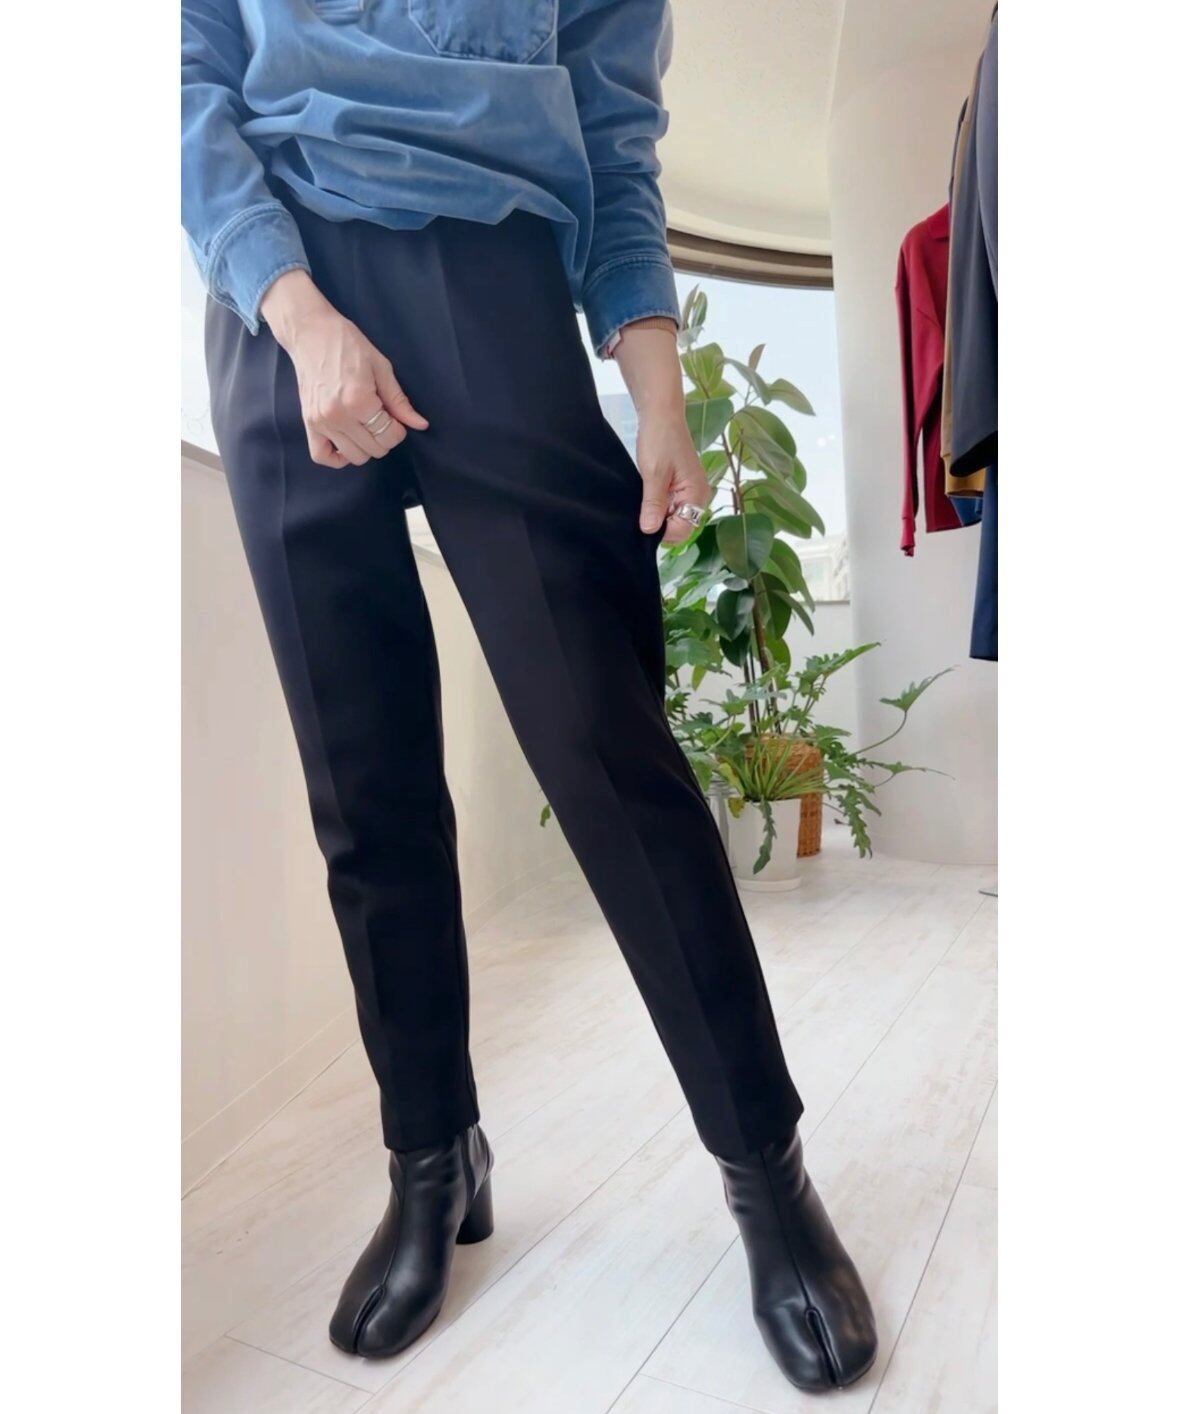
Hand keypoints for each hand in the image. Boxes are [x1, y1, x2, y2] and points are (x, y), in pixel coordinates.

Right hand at [260, 270, 427, 467]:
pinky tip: (347, 440)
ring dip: (366, 446)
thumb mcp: (381, 368)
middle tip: (380, 417)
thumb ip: (399, 400)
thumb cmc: (348, 345)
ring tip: (365, 425)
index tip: (394, 415)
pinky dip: (337, 456)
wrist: (311, 333)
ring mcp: (320, 422)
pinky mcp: (308, 423)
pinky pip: (322, 457)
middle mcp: (338, 416)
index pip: (390, 435)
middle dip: (385, 437)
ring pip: (354, 457)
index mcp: (359, 401)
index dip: (399, 429)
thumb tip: (420, 424)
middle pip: (375, 450)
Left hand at [635, 411, 710, 543]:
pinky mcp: (681, 487)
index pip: (683, 530)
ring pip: (674, 517)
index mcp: (697, 494)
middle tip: (641, 510)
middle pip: (680, 526)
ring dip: (658, 514)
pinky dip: (658, 505)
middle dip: (661, 524)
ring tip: (643, 501)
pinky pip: (671, 506)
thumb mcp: (653, 474)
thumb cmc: (659, 440)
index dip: (662, 531)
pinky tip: (647, 496)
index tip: (643, 521)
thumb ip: (653, 504)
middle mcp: (698, 496)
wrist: (661, 415)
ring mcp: (690, 492)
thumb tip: (649, 531)